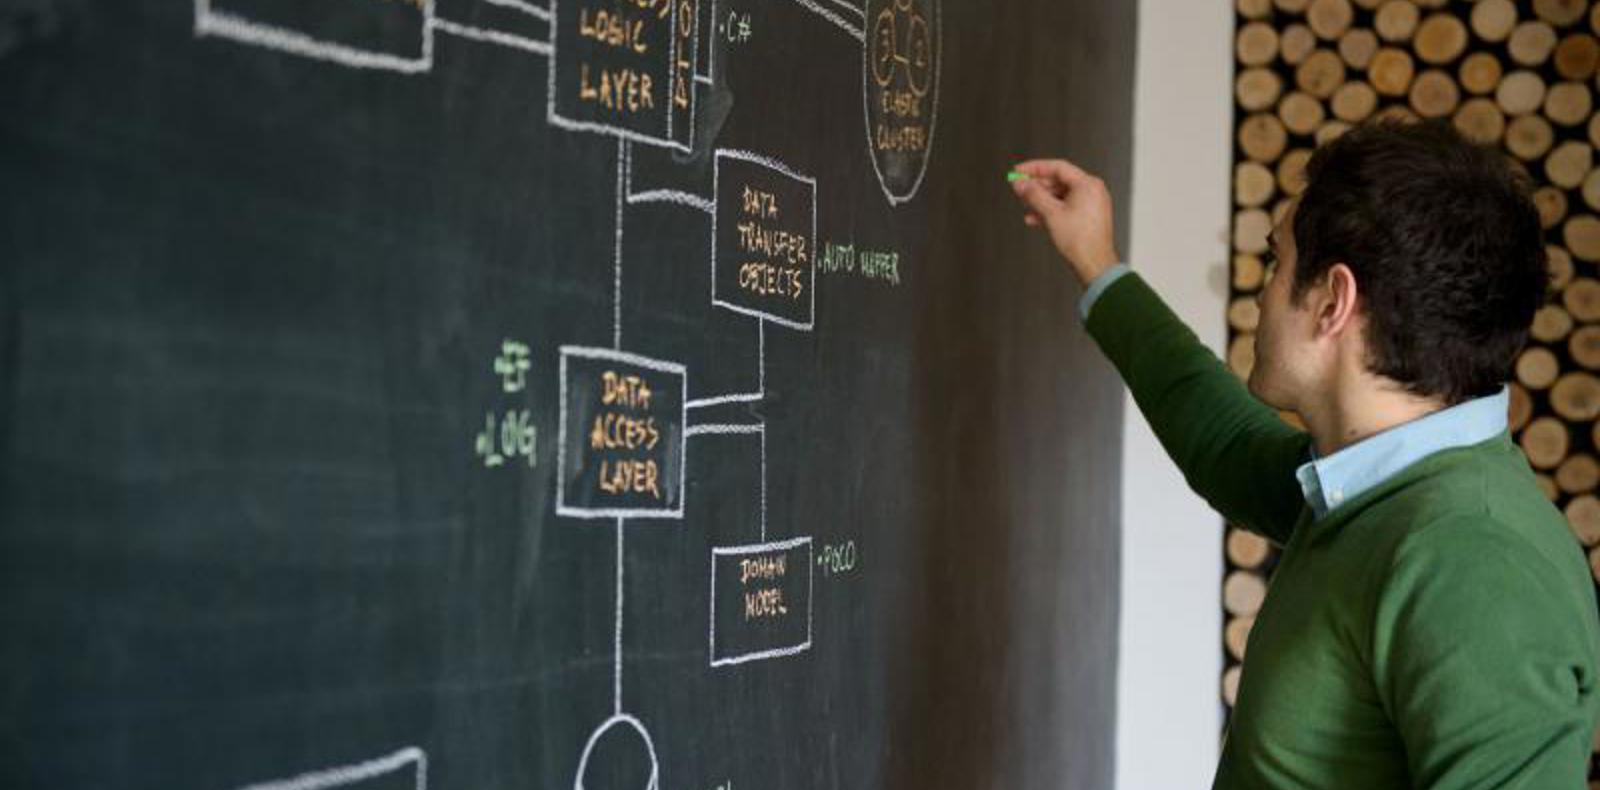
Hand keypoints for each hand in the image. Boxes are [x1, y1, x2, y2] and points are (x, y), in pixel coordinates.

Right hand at [1010, 158, 1121, 287]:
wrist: (1095, 265)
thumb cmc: (1081, 241)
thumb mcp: (1051, 214)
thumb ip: (1033, 195)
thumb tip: (1020, 183)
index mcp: (1088, 184)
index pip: (1057, 167)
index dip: (1035, 168)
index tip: (1019, 171)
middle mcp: (1092, 190)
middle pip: (1059, 180)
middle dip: (1037, 186)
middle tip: (1019, 188)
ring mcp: (1092, 203)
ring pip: (1061, 195)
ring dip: (1041, 200)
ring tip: (1025, 205)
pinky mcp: (1088, 216)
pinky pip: (1066, 206)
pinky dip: (1051, 210)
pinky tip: (1035, 218)